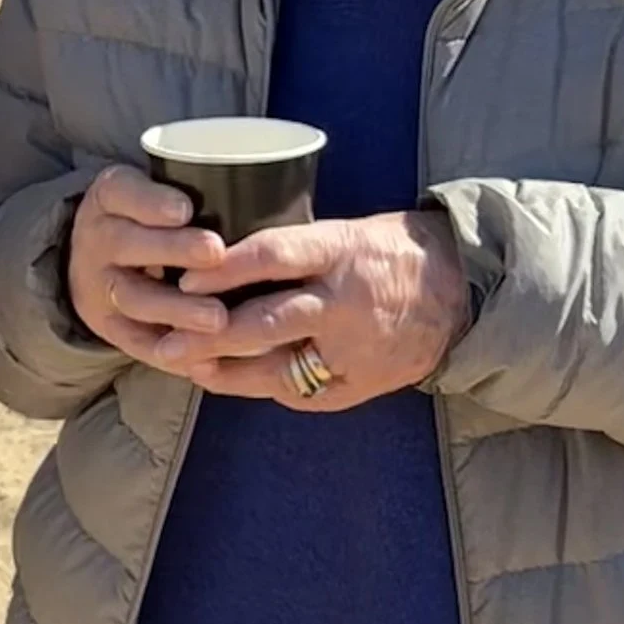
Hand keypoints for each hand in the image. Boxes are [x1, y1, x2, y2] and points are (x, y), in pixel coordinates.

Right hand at [65, 167, 234, 362]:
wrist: (97, 262)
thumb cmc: (150, 219)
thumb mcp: (154, 189)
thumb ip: (194, 186)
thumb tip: (267, 184)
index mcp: (109, 197)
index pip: (121, 191)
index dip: (151, 201)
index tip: (186, 208)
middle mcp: (97, 240)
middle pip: (126, 243)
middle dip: (172, 249)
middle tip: (216, 252)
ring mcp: (100, 287)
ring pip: (133, 298)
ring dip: (175, 308)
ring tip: (218, 317)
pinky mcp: (112, 328)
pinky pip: (138, 343)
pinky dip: (172, 352)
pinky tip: (206, 357)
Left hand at [140, 208, 470, 411]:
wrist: (461, 295)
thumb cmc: (391, 252)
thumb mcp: (347, 231)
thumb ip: (294, 247)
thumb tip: (219, 256)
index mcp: (341, 252)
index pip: (272, 256)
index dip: (223, 269)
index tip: (183, 276)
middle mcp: (344, 303)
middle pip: (264, 322)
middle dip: (206, 332)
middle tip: (162, 335)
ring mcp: (352, 351)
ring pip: (274, 366)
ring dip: (221, 367)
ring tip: (180, 362)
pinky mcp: (357, 386)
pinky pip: (297, 392)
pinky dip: (257, 385)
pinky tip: (221, 378)